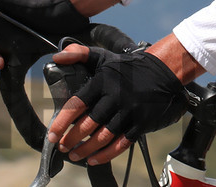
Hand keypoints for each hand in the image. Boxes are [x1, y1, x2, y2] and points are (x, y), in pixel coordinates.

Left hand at [48, 44, 188, 165]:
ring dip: (86, 150)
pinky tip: (94, 160)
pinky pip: (121, 144)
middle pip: (88, 124)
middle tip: (62, 147)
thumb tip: (56, 58)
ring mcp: (129, 111)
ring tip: (75, 155)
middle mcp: (116, 97)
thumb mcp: (104, 56)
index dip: (62, 122)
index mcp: (103, 82)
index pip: (77, 104)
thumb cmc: (129, 67)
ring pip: (103, 137)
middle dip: (72, 139)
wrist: (163, 70)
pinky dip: (106, 155)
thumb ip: (79, 54)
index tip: (52, 135)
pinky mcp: (141, 123)